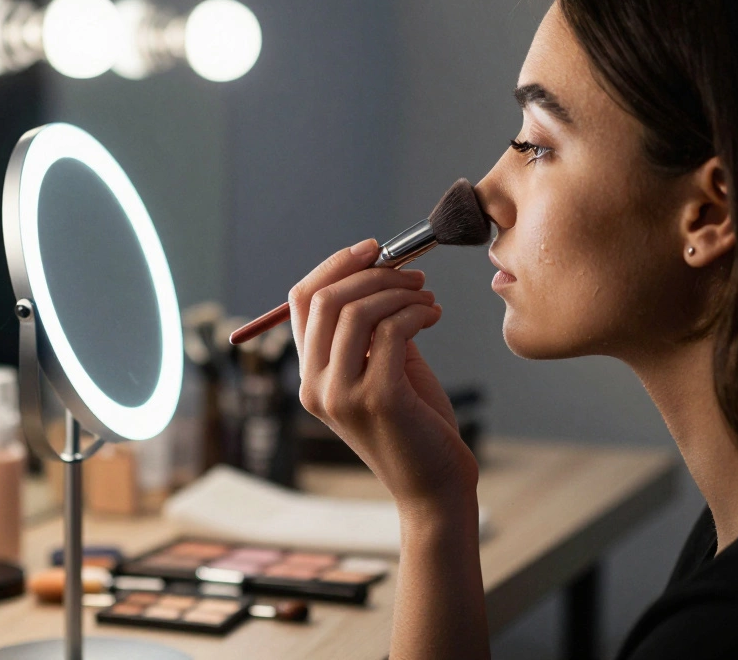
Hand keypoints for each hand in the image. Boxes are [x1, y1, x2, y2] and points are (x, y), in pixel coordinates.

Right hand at [289, 238, 478, 511]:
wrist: (436, 488)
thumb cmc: (416, 426)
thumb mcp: (388, 369)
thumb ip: (375, 330)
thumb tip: (383, 273)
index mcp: (310, 377)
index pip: (302, 302)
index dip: (336, 266)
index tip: (374, 249)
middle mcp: (314, 386)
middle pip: (324, 299)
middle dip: (372, 273)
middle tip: (413, 274)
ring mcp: (341, 395)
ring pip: (356, 311)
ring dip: (399, 292)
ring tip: (428, 299)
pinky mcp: (377, 399)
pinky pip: (390, 331)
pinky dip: (415, 312)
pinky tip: (433, 315)